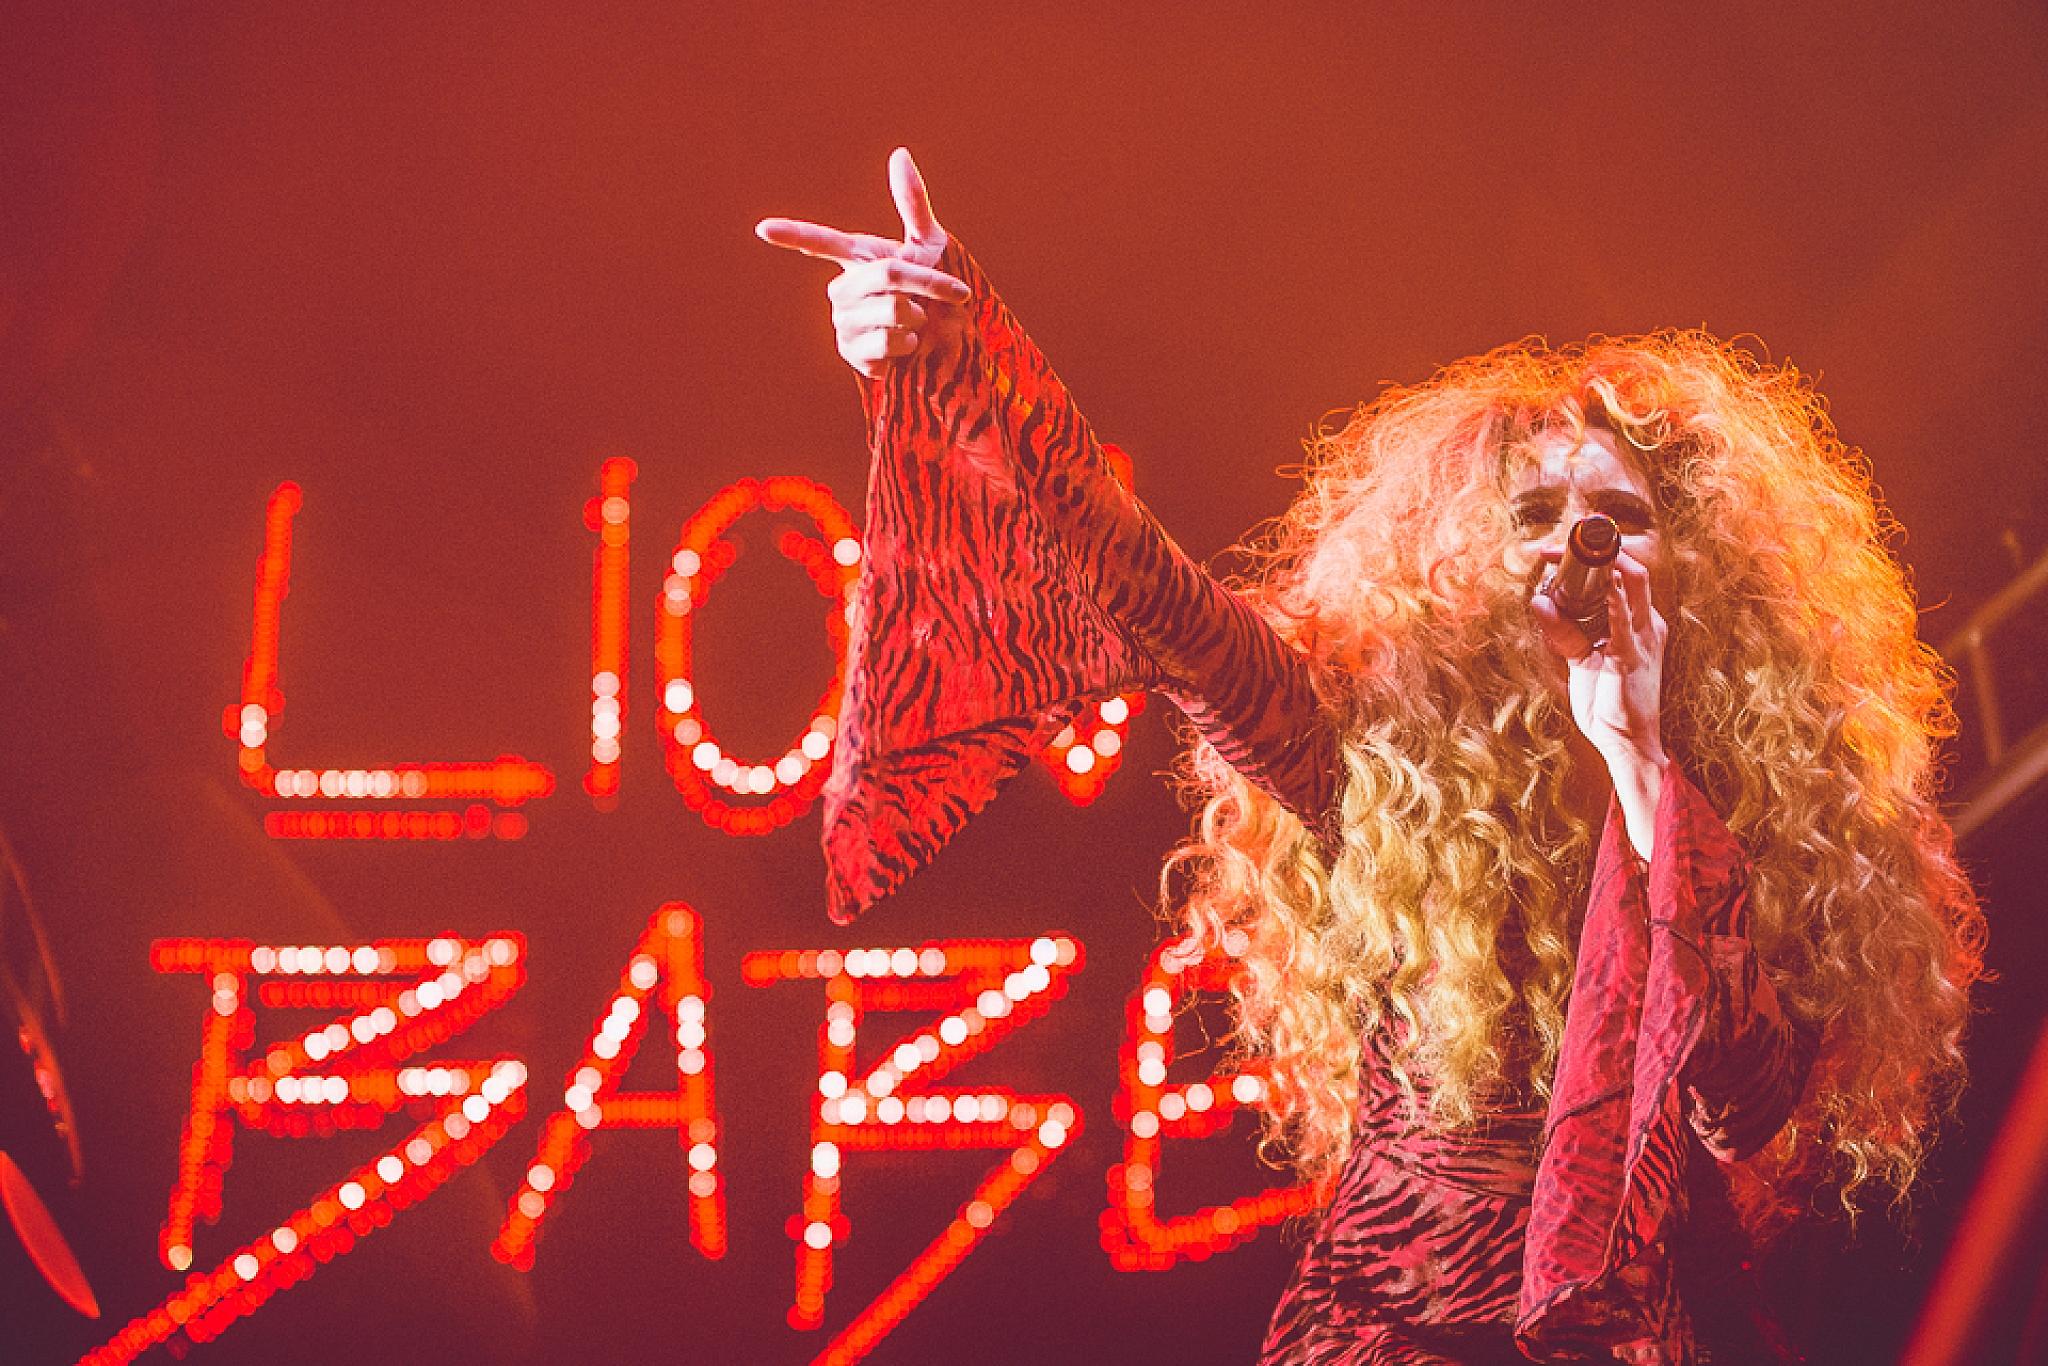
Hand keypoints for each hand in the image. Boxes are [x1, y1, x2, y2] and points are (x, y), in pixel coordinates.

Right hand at [756, 147, 971, 378]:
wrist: (952, 345)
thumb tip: (898, 153)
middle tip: (952, 293)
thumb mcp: (931, 244)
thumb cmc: (938, 293)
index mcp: (857, 259)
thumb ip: (912, 203)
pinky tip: (906, 347)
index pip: (821, 241)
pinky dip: (908, 344)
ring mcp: (844, 324)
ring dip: (919, 316)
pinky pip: (885, 342)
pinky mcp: (853, 355)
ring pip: (890, 310)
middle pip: (885, 275)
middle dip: (926, 283)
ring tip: (917, 324)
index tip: (762, 229)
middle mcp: (843, 289)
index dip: (793, 234)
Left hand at [1530, 549, 1668, 775]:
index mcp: (1639, 622)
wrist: (1626, 743)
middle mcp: (1648, 624)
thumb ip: (1563, 632)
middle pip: (1632, 569)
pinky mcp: (1631, 658)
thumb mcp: (1581, 660)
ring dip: (1602, 564)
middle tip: (1558, 545)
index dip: (1593, 556)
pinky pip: (1624, 623)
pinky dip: (1613, 601)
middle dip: (1597, 550)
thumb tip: (1538, 602)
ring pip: (1633, 584)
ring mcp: (1643, 639)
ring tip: (1574, 550)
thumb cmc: (1607, 702)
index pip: (1623, 575)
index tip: (1555, 550)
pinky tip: (1603, 584)